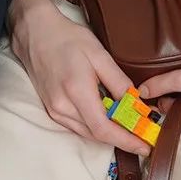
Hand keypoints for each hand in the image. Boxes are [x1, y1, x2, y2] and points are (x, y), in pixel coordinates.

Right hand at [11, 0, 149, 155]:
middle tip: (144, 138)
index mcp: (76, 91)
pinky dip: (95, 126)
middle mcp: (62, 107)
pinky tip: (109, 119)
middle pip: (96, 135)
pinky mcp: (51, 109)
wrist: (36, 34)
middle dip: (122, 139)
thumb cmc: (68, 39)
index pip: (103, 128)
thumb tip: (135, 102)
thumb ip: (118, 80)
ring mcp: (54, 110)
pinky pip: (77, 126)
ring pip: (87, 132)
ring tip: (131, 129)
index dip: (126, 140)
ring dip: (109, 134)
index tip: (144, 145)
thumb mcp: (99, 54)